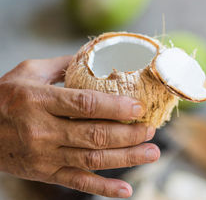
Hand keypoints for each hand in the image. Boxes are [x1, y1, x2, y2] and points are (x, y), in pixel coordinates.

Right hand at [0, 56, 159, 197]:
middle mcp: (43, 131)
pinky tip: (126, 190)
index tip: (139, 107)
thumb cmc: (4, 96)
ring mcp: (44, 156)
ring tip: (152, 152)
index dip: (116, 107)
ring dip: (127, 158)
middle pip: (95, 135)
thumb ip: (63, 66)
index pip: (85, 105)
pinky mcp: (45, 173)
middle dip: (129, 134)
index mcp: (39, 101)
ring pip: (92, 160)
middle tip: (151, 130)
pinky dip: (103, 188)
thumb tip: (97, 57)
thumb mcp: (28, 73)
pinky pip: (77, 183)